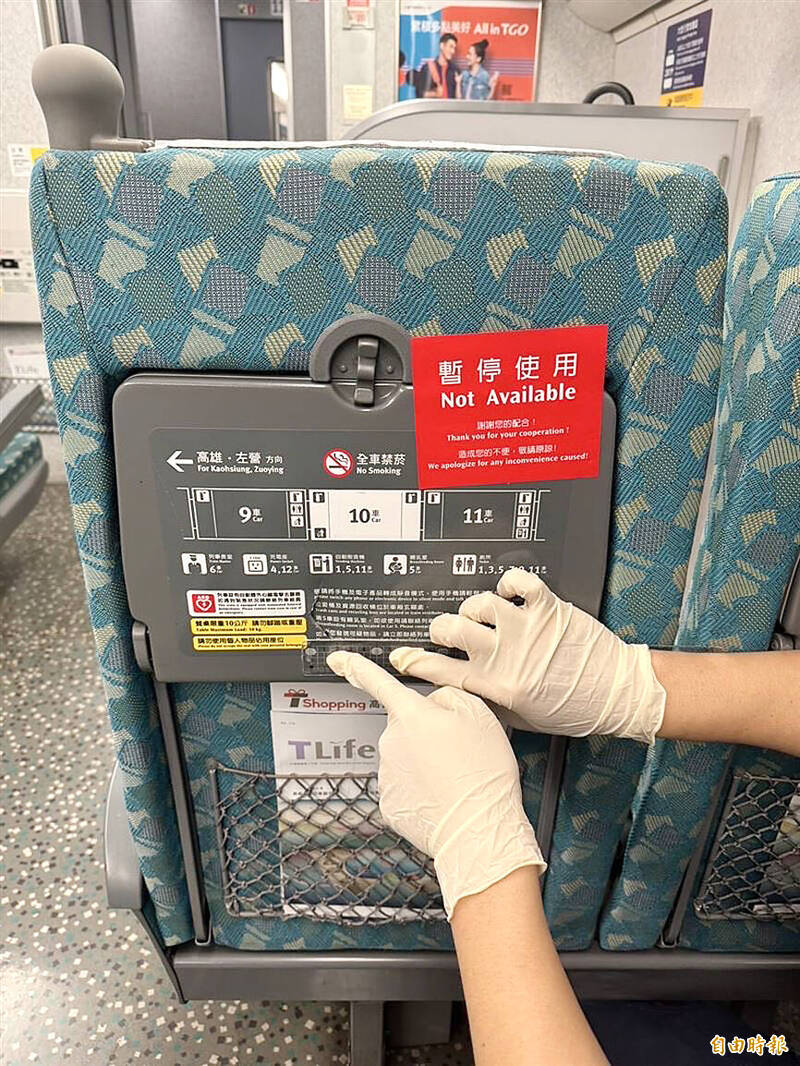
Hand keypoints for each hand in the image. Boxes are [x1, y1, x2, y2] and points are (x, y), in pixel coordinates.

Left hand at [326, 651, 544, 918]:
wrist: (479, 831)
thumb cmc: (483, 774)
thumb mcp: (480, 715)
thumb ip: (449, 696)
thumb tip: (433, 702)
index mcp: (411, 715)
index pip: (376, 682)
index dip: (355, 666)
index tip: (337, 659)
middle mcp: (391, 741)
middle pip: (405, 725)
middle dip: (424, 733)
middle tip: (456, 752)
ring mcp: (386, 774)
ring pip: (404, 756)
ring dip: (423, 762)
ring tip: (454, 777)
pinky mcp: (389, 803)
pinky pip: (403, 785)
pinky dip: (420, 789)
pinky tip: (441, 796)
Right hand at [389, 568, 665, 744]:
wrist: (616, 693)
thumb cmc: (573, 710)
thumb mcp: (521, 719)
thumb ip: (488, 702)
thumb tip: (461, 689)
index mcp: (496, 687)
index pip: (441, 671)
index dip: (415, 661)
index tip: (402, 656)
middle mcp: (506, 655)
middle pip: (450, 630)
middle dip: (441, 629)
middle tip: (448, 632)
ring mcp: (525, 628)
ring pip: (478, 604)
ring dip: (475, 609)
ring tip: (483, 616)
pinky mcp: (547, 608)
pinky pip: (517, 582)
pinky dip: (508, 583)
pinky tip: (509, 594)